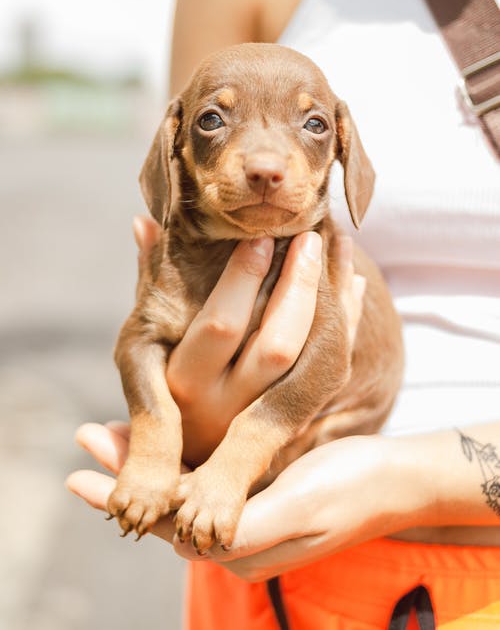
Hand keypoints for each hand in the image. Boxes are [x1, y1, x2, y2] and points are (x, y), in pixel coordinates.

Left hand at [66, 424, 424, 579]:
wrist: (396, 481)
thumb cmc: (353, 489)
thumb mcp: (300, 505)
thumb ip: (243, 522)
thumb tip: (184, 529)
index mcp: (241, 548)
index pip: (166, 522)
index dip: (123, 494)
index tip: (79, 473)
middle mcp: (236, 539)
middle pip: (166, 505)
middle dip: (126, 471)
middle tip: (88, 436)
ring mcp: (246, 518)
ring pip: (181, 491)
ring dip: (148, 461)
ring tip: (111, 432)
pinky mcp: (257, 497)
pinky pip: (204, 481)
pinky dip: (178, 459)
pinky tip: (165, 438)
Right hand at [67, 216, 366, 569]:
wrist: (198, 462)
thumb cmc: (164, 383)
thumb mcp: (147, 340)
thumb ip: (149, 283)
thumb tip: (144, 222)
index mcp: (184, 383)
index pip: (221, 326)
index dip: (243, 279)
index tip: (261, 237)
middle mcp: (228, 408)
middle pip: (277, 346)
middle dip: (297, 287)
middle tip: (309, 238)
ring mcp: (268, 421)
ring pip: (315, 360)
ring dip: (332, 299)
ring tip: (338, 244)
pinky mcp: (300, 421)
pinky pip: (333, 370)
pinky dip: (347, 321)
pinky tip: (350, 280)